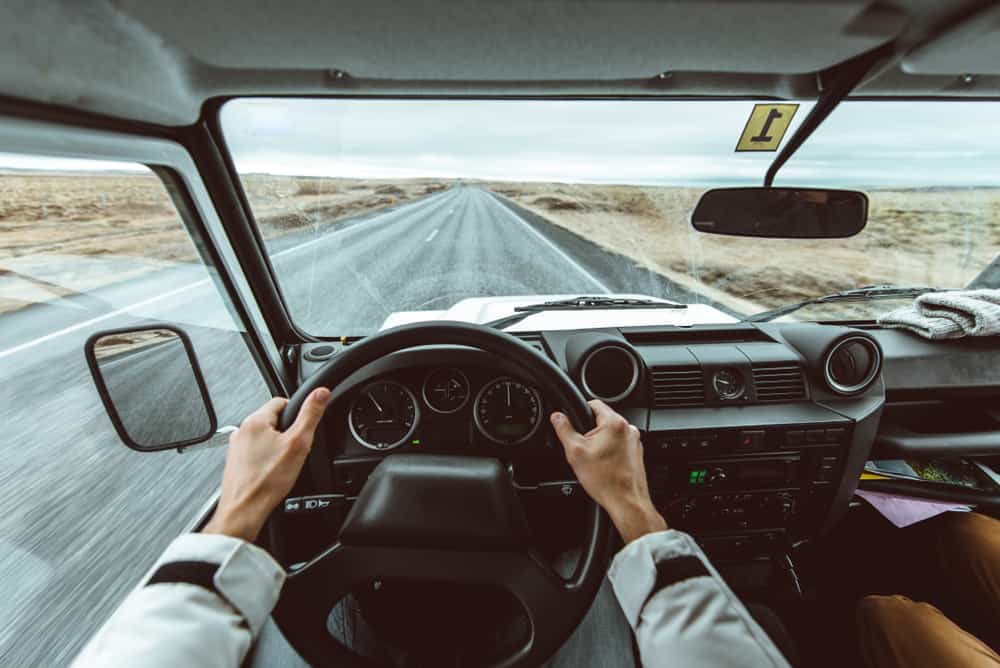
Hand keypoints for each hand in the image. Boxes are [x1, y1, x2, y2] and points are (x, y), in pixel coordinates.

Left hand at [203, 388, 330, 542]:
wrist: (244, 510)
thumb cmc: (266, 482)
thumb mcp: (298, 444)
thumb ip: (311, 415)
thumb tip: (321, 393)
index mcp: (255, 420)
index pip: (281, 401)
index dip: (297, 412)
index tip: (303, 427)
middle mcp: (241, 431)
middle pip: (272, 420)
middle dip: (287, 432)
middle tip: (296, 450)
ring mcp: (236, 448)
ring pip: (263, 438)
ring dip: (276, 447)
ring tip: (284, 464)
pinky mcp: (235, 463)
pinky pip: (255, 454)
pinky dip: (265, 460)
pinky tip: (272, 473)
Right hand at [550, 400, 665, 543]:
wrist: (626, 502)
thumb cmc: (606, 480)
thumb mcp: (575, 452)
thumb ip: (564, 429)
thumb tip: (557, 416)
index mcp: (614, 423)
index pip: (594, 403)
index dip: (580, 410)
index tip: (574, 422)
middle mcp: (628, 429)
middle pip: (602, 420)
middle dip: (589, 432)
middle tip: (583, 449)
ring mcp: (634, 442)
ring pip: (610, 434)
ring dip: (600, 442)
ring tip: (595, 461)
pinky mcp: (636, 453)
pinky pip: (619, 445)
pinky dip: (610, 452)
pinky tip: (604, 467)